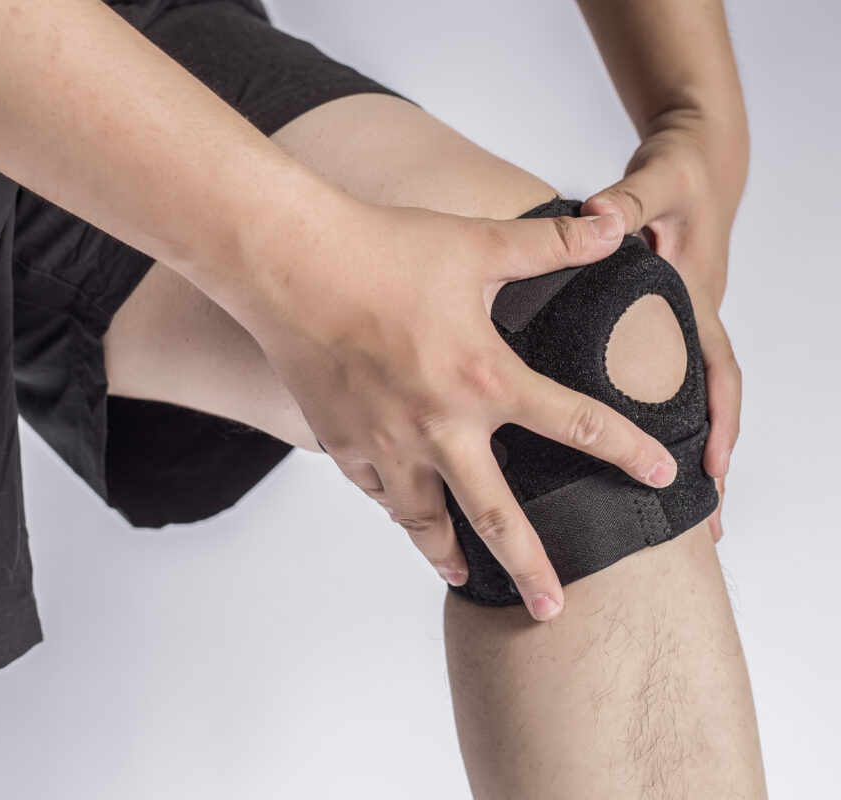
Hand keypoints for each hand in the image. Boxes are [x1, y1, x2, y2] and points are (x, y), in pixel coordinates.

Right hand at [245, 196, 679, 621]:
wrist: (291, 264)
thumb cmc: (382, 250)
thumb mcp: (476, 244)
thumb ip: (550, 245)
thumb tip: (611, 225)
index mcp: (484, 380)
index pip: (576, 425)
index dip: (628, 451)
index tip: (662, 477)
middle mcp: (440, 427)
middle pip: (496, 517)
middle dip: (530, 569)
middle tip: (553, 610)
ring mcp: (386, 443)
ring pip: (423, 521)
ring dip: (448, 554)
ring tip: (462, 576)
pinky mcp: (341, 443)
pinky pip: (375, 491)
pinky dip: (395, 506)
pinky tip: (402, 509)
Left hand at [581, 112, 747, 543]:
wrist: (694, 159)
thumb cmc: (682, 174)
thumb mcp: (659, 181)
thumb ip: (630, 202)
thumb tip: (600, 218)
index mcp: (696, 302)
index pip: (717, 372)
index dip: (718, 422)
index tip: (713, 471)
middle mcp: (686, 324)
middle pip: (700, 405)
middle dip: (705, 462)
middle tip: (701, 527)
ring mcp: (669, 329)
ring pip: (676, 400)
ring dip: (672, 451)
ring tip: (662, 512)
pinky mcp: (648, 326)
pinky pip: (651, 382)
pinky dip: (644, 420)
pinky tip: (615, 453)